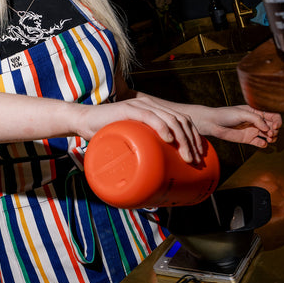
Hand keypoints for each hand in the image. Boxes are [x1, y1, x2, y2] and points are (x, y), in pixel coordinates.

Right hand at [78, 95, 203, 163]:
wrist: (83, 122)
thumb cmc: (107, 134)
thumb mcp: (130, 142)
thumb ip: (142, 151)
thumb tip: (155, 178)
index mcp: (154, 110)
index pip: (182, 119)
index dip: (195, 136)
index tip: (200, 155)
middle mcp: (151, 105)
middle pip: (181, 120)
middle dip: (192, 141)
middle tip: (195, 162)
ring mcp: (140, 105)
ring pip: (170, 119)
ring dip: (182, 139)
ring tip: (186, 157)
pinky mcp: (128, 109)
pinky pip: (150, 117)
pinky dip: (162, 127)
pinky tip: (170, 139)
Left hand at [189, 105, 281, 147]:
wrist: (213, 123)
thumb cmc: (226, 115)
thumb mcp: (242, 113)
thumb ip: (256, 119)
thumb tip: (268, 128)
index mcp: (256, 111)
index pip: (273, 115)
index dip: (277, 121)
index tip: (274, 126)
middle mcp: (256, 121)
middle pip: (273, 126)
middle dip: (275, 130)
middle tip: (271, 133)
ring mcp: (253, 130)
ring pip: (269, 135)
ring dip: (272, 138)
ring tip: (269, 139)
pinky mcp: (248, 139)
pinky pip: (260, 143)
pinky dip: (263, 144)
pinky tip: (261, 142)